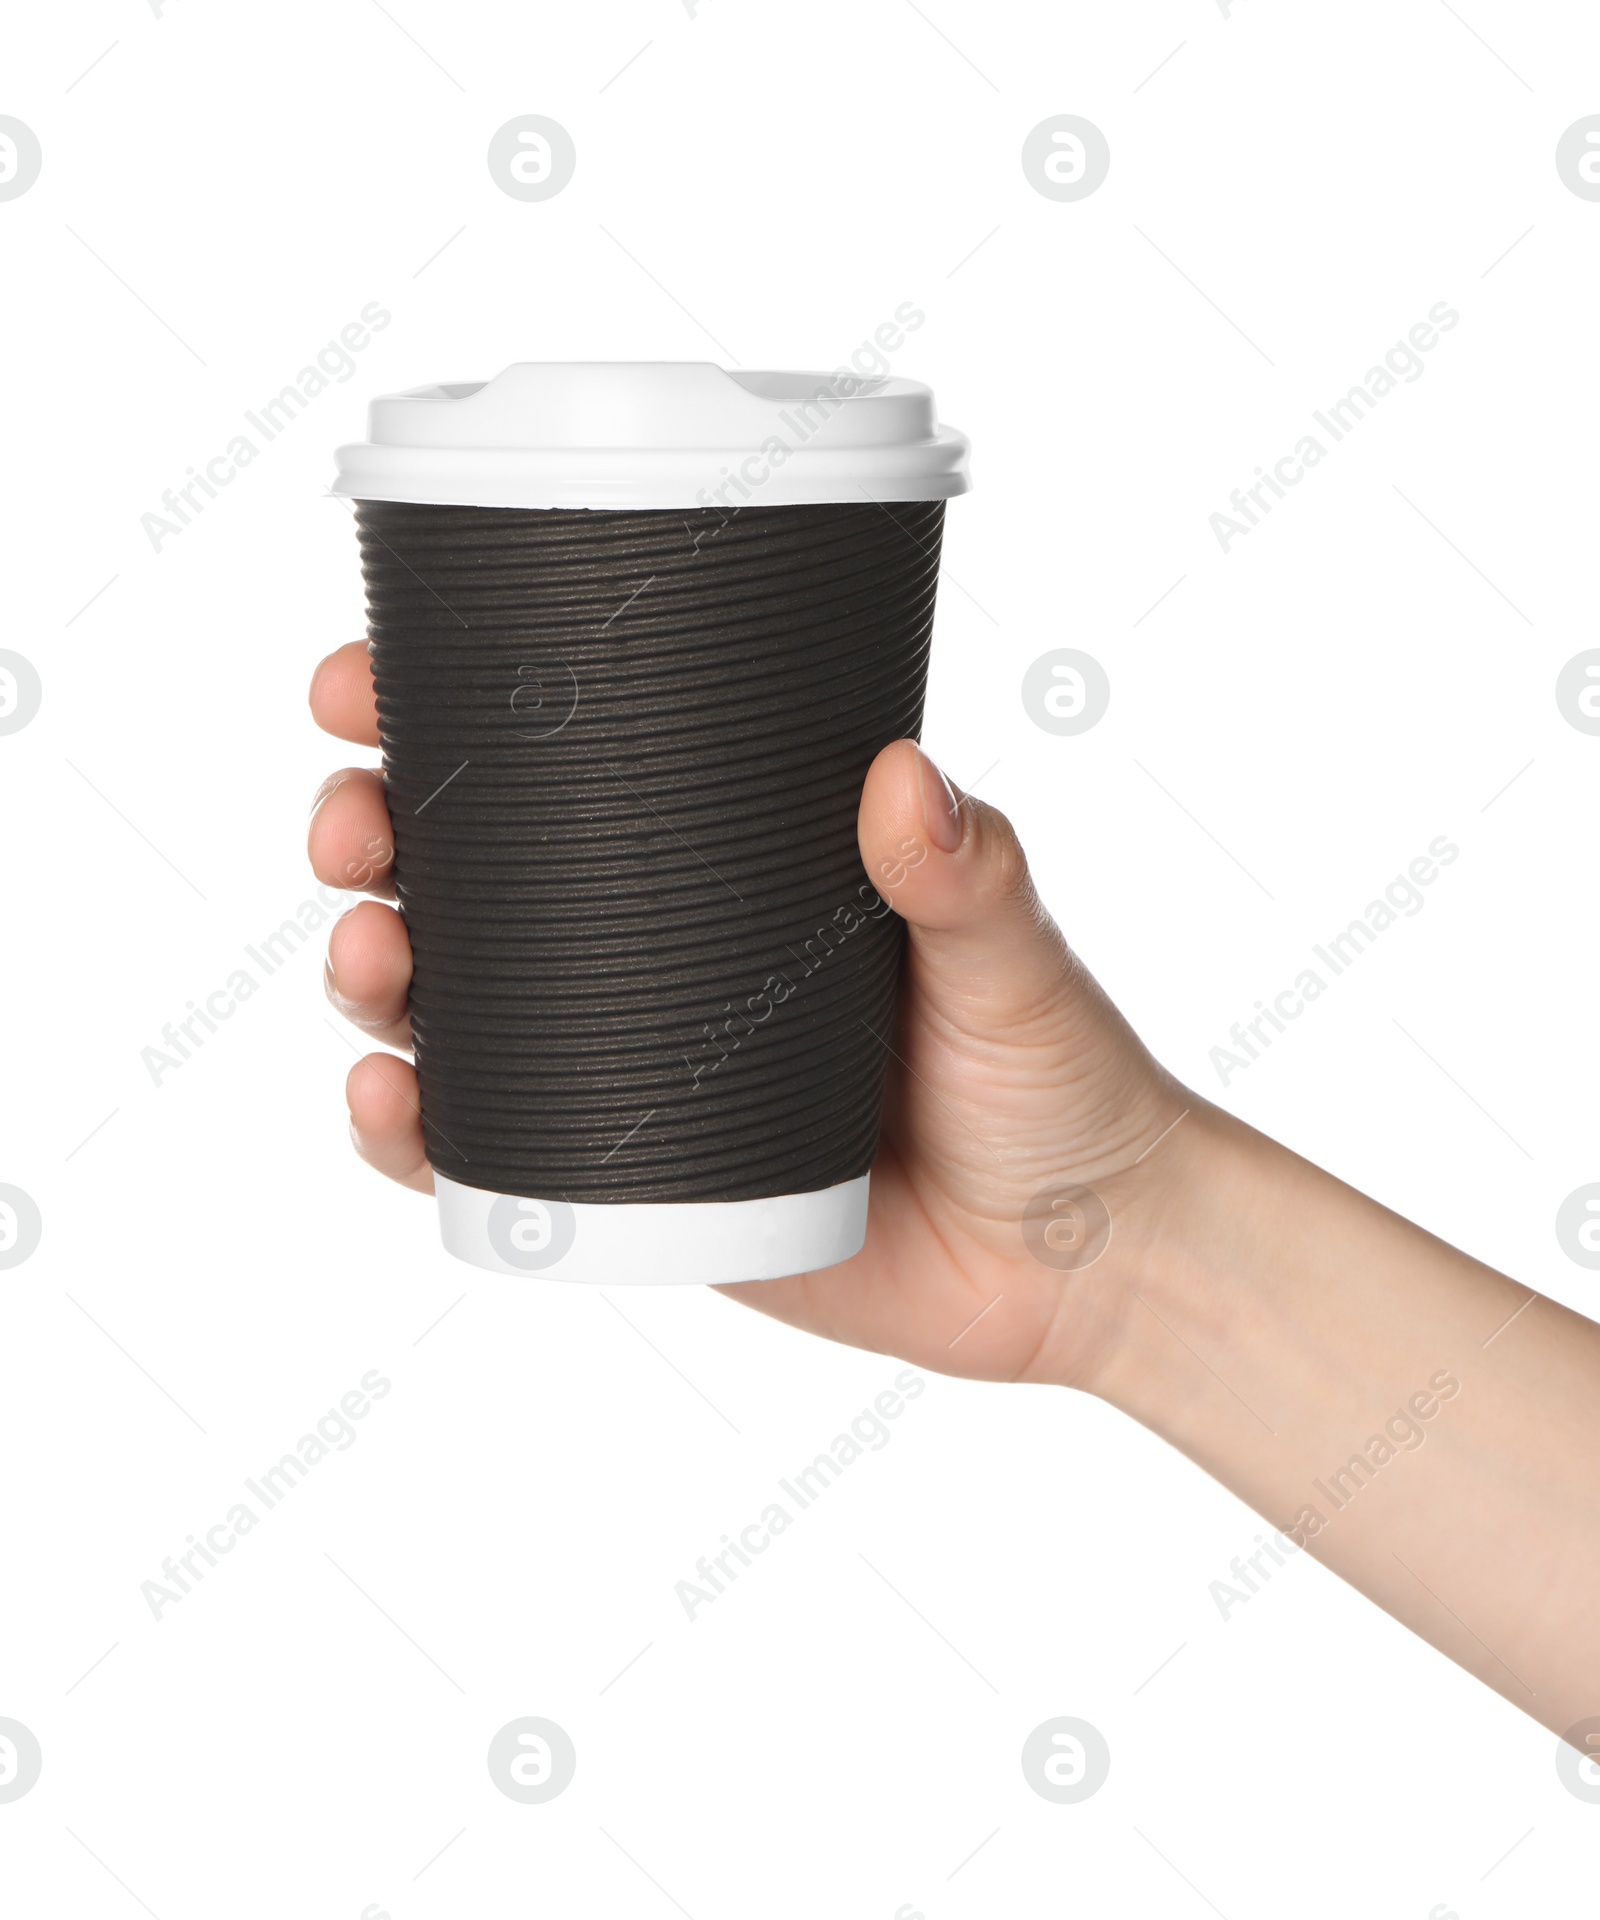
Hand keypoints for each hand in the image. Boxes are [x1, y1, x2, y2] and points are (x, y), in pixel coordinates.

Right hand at [309, 639, 1199, 1388]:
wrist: (1078, 1260)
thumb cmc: (1057, 1082)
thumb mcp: (1013, 959)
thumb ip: (969, 877)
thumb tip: (903, 776)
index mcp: (728, 867)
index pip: (563, 771)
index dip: (439, 719)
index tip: (363, 685)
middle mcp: (658, 958)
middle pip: (468, 877)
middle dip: (374, 837)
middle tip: (358, 826)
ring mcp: (630, 1069)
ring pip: (451, 1009)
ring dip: (372, 972)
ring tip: (368, 956)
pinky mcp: (630, 1185)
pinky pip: (489, 1157)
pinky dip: (413, 1134)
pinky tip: (387, 1103)